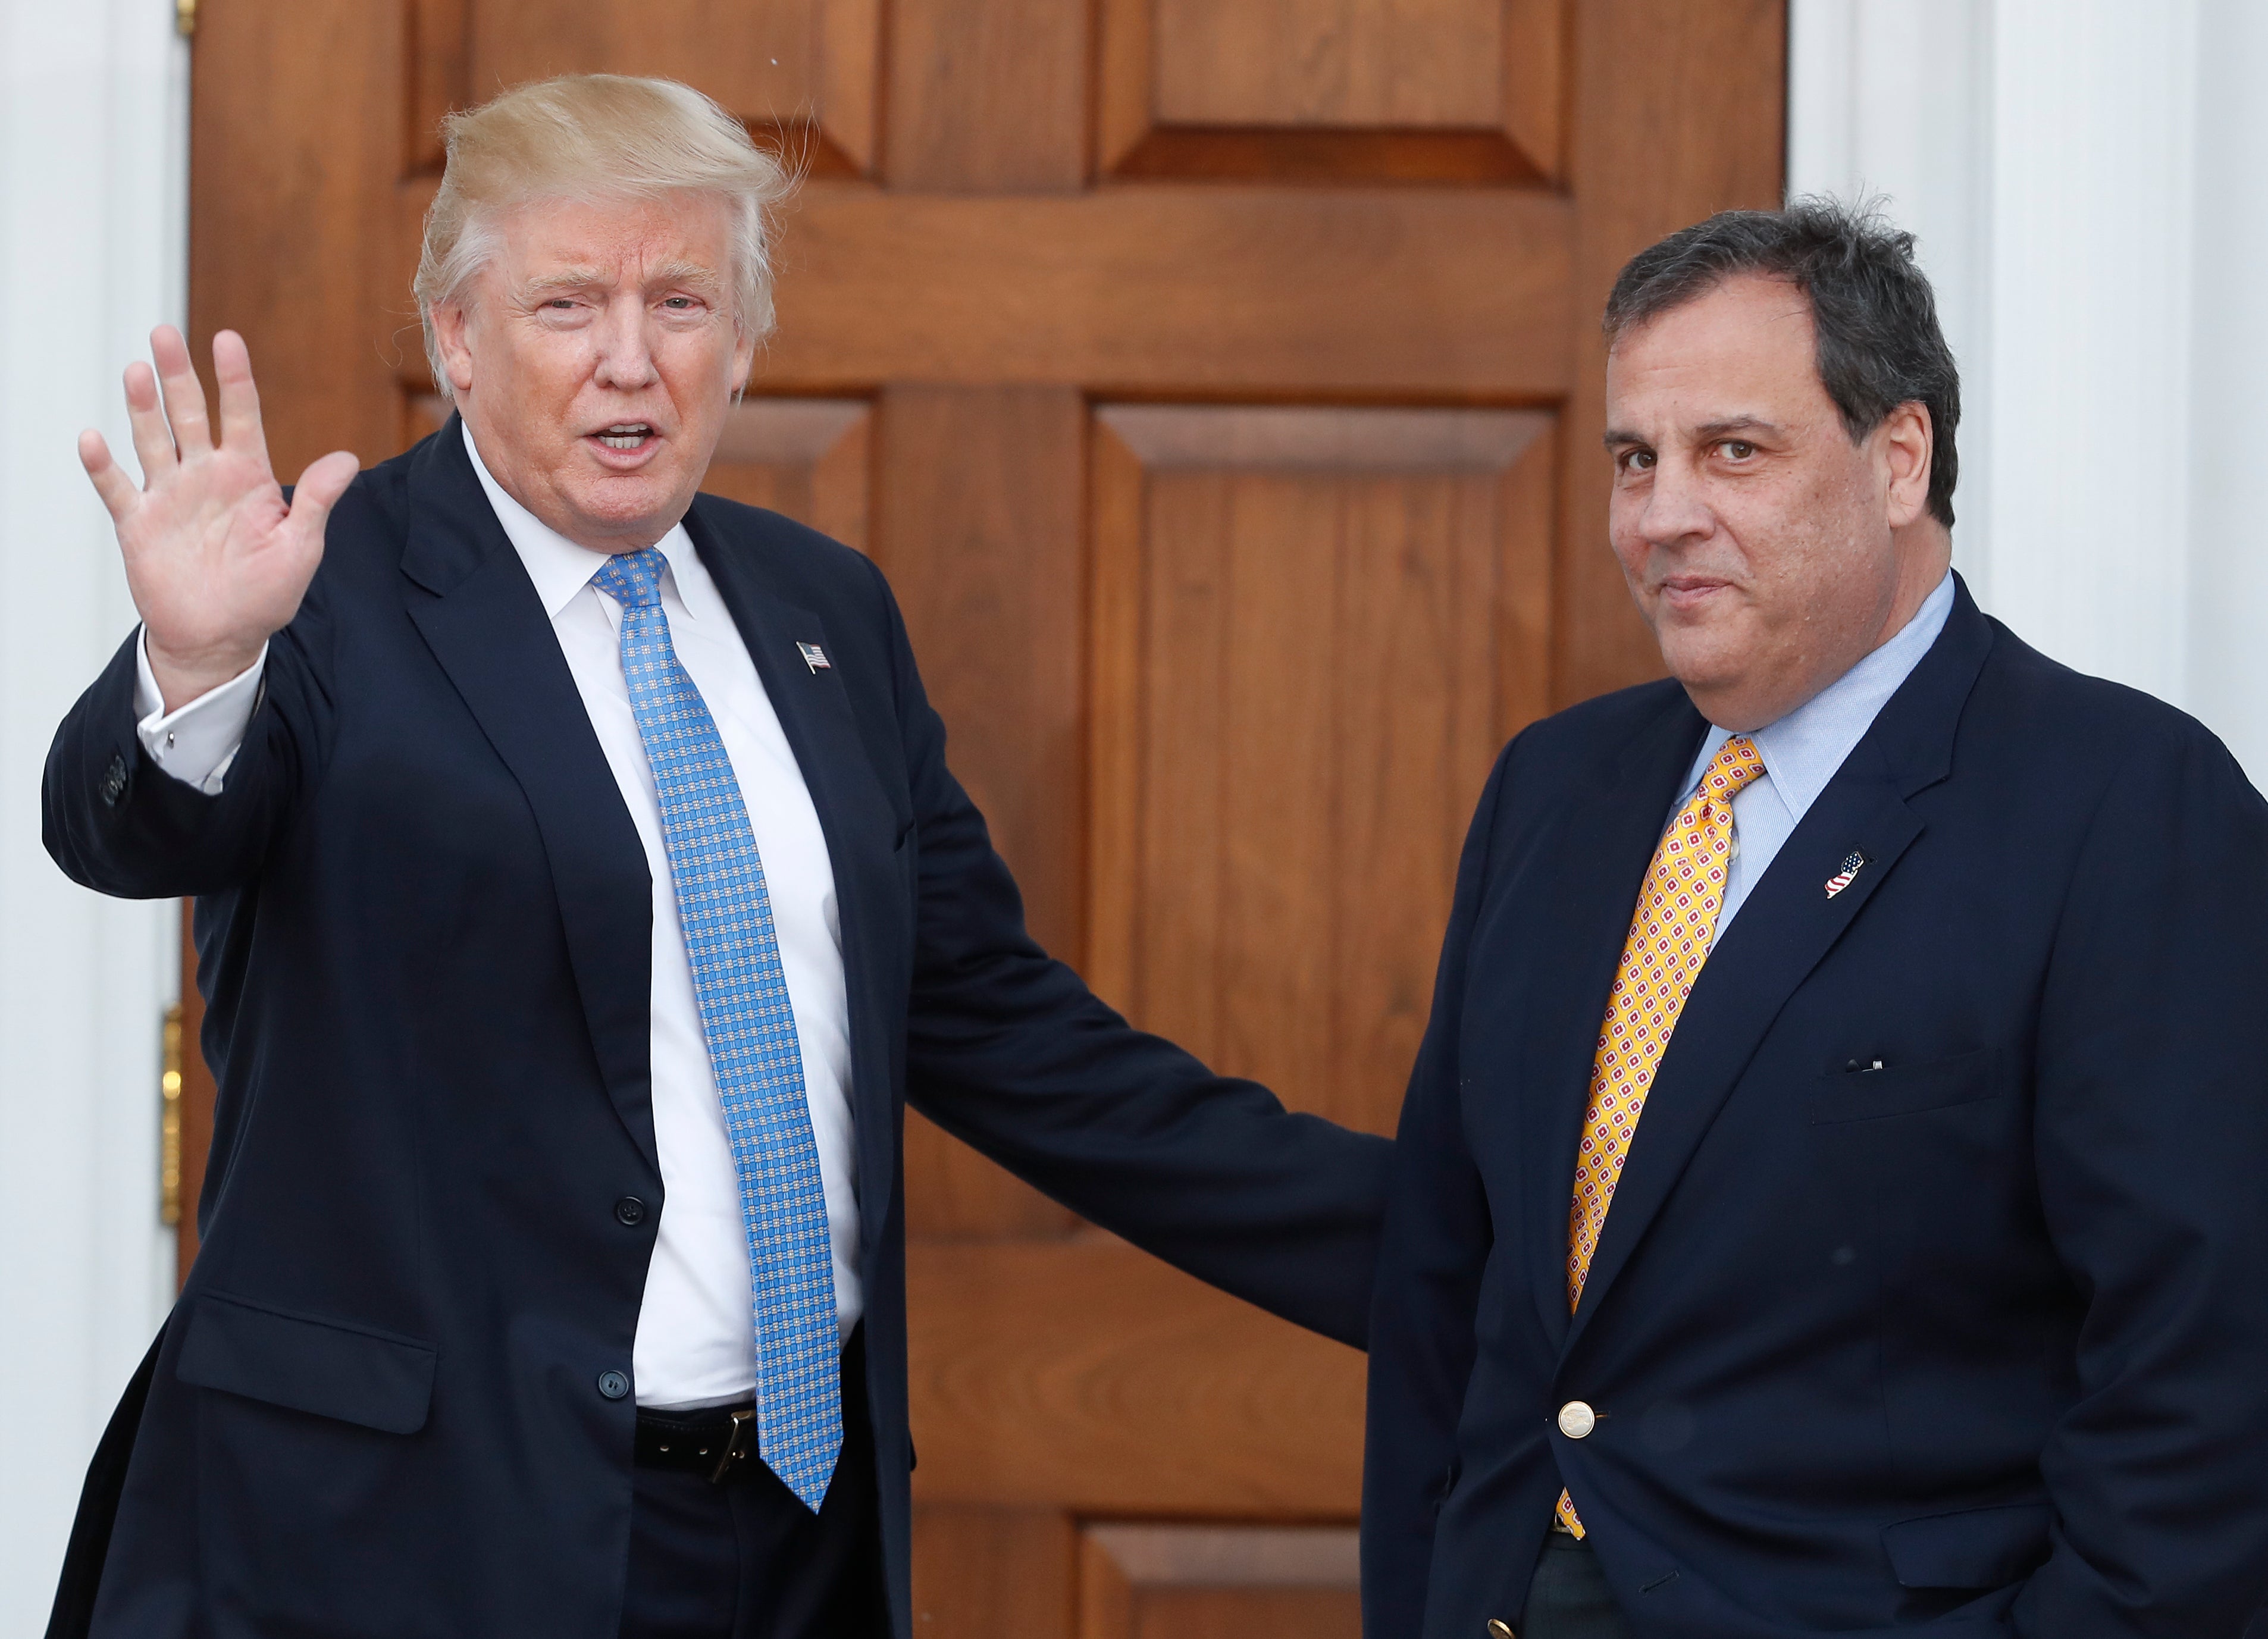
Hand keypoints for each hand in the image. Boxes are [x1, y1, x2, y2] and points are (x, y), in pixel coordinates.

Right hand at [79, 326, 357, 712]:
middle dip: (178, 375)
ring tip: (137, 371)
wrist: (221, 637)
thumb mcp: (300, 548)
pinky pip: (116, 488)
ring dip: (142, 407)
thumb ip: (317, 501)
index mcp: (248, 477)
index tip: (227, 339)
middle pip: (188, 415)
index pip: (241, 416)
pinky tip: (93, 439)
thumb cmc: (266, 594)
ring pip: (151, 440)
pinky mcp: (138, 523)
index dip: (234, 379)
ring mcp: (169, 496)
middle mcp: (205, 477)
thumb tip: (347, 459)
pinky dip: (102, 465)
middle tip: (165, 333)